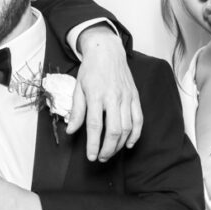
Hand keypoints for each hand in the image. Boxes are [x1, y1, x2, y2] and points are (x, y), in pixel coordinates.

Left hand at [67, 25, 142, 161]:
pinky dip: (135, 135)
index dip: (93, 144)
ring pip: (127, 128)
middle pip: (114, 130)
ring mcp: (127, 97)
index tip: (91, 156)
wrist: (107, 51)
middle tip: (101, 158)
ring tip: (111, 152)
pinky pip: (139, 120)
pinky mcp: (135, 97)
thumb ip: (76, 111)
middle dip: (108, 149)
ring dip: (119, 144)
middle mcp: (113, 97)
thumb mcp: (78, 88)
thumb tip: (71, 131)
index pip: (94, 125)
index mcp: (96, 95)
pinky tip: (128, 144)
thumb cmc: (90, 70)